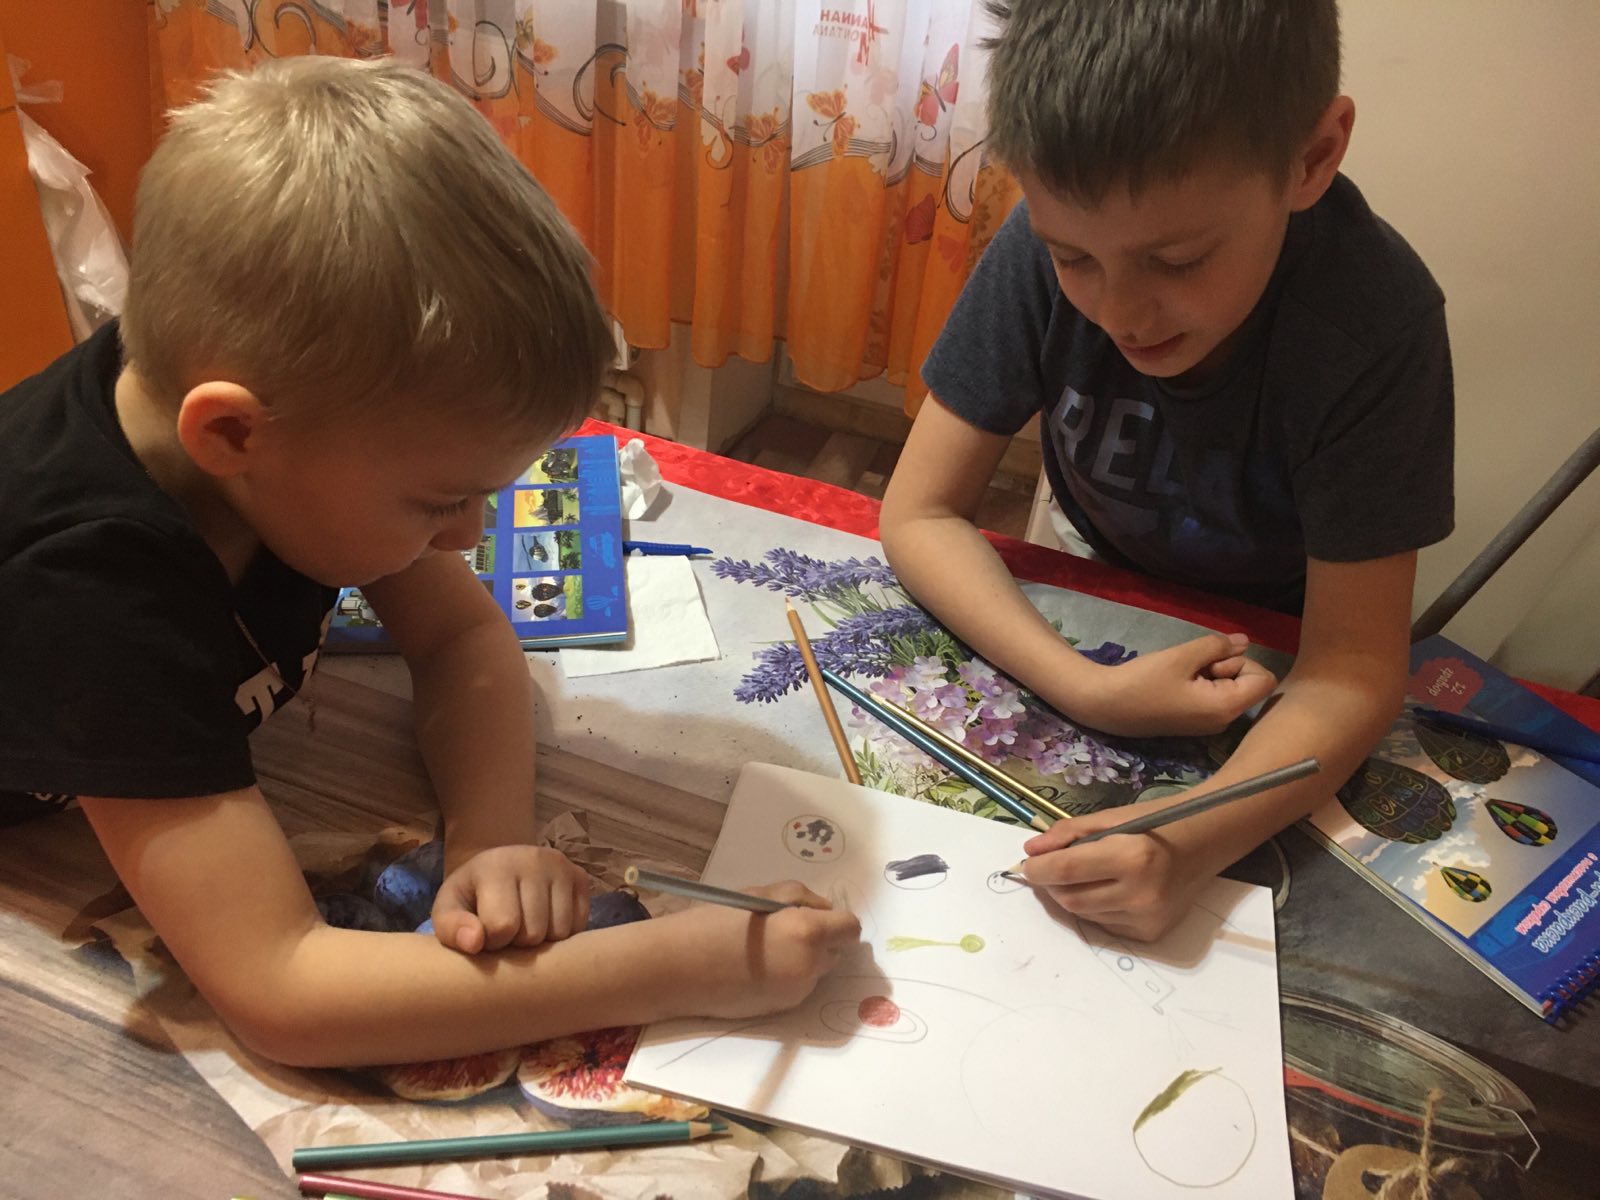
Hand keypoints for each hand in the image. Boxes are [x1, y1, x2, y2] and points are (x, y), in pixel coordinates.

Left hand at [430, 845, 591, 953]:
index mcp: (496, 866)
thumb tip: (474, 943)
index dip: (492, 942)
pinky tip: (546, 921)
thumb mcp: (448, 908)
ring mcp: (562, 867)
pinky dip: (562, 935)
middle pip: (534, 934)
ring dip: (542, 942)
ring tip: (526, 926)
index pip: (502, 926)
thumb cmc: (472, 895)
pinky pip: (579, 926)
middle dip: (518, 943)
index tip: (485, 934)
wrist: (500, 866)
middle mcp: (534, 859)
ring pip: (560, 933)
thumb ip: (451, 929)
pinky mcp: (580, 877)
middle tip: (508, 931)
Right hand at [666, 881, 861, 1018]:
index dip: (836, 920)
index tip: (815, 915)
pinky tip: (757, 968)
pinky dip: (789, 976)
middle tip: (784, 928)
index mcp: (808, 933)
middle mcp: (810, 967)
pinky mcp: (782, 1010)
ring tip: (766, 948)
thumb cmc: (715, 922)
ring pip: (818, 970)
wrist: (678, 969)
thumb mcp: (761, 894)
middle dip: (820, 939)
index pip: (850, 928)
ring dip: (805, 958)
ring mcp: (797, 993)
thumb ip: (802, 898)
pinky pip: (799, 987)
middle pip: (836, 951)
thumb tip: (825, 910)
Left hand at [1017, 805, 1207, 941]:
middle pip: (1070, 899)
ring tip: (1081, 876)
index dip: (1038, 869)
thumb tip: (1031, 852)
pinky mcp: (1151, 933)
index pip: (1066, 870)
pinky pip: (1105, 925)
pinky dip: (1094, 909)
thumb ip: (1067, 834)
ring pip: (1084, 915)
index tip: (1027, 864)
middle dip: (1051, 885)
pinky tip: (1105, 890)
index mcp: (1131, 857)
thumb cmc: (1156, 823)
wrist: (1206, 844)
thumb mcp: (1111, 818)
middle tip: (1048, 870)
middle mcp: (1140, 894)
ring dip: (1071, 897)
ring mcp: (1147, 918)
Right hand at [1076, 633, 1277, 736]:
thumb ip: (1217, 646)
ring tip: (1181, 675)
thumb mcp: (1182, 656)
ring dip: (1212, 674)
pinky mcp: (1196, 723)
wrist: (1107, 706)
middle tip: (1192, 667)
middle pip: (1248, 683)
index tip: (1212, 663)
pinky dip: (1203, 685)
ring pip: (1230, 688)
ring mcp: (1210, 724)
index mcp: (1226, 707)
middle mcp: (1224, 721)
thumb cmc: (1144, 681)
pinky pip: (1215, 697)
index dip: (1243, 662)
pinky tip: (1177, 684)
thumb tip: (1245, 641)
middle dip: (1226, 667)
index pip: (1264, 680)